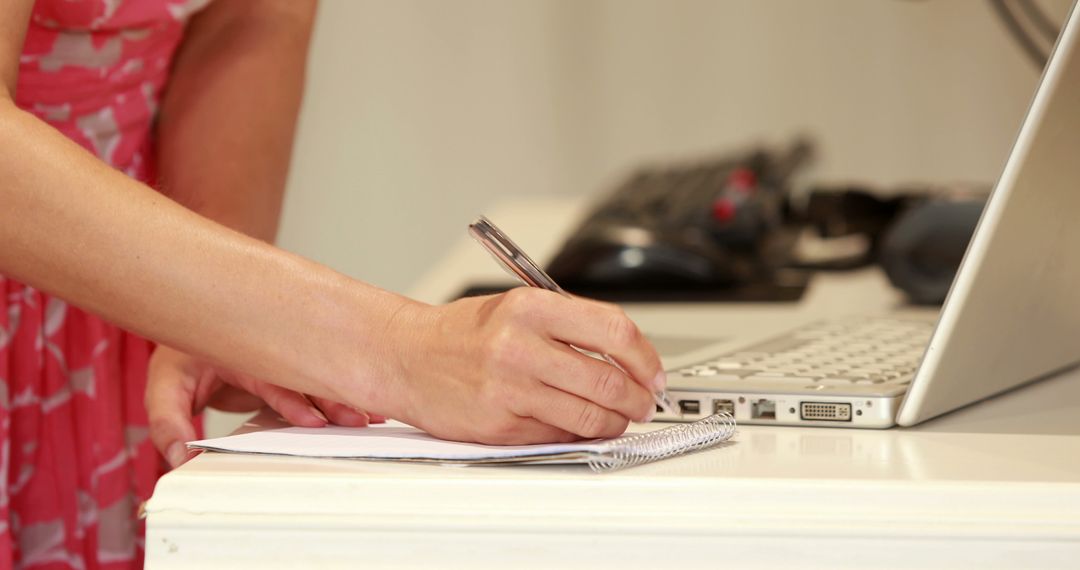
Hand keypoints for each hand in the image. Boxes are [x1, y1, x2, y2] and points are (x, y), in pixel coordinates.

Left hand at [146, 345, 383, 467]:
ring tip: (369, 417)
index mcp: (241, 353)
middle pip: (306, 378)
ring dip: (342, 400)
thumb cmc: (181, 358)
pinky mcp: (290, 377)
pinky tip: (361, 409)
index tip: (314, 421)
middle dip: (333, 399)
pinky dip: (338, 399)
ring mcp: (282, 366)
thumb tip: (180, 456)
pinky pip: (316, 388)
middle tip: (359, 419)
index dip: (293, 401)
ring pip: (317, 383)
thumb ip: (168, 422)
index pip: (272, 379)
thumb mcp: (165, 385)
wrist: (194, 337)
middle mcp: (268, 357)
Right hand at [385, 288, 664, 444]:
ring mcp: (509, 387)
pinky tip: (578, 425)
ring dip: (614, 423)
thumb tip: (628, 358)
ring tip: (618, 419)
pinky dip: (577, 433)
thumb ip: (570, 327)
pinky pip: (558, 434)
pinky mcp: (499, 423)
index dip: (646, 357)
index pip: (613, 331)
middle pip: (608, 380)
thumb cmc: (462, 334)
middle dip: (637, 399)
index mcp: (532, 307)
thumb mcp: (517, 308)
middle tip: (644, 403)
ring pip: (589, 415)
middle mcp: (520, 345)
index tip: (654, 372)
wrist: (405, 357)